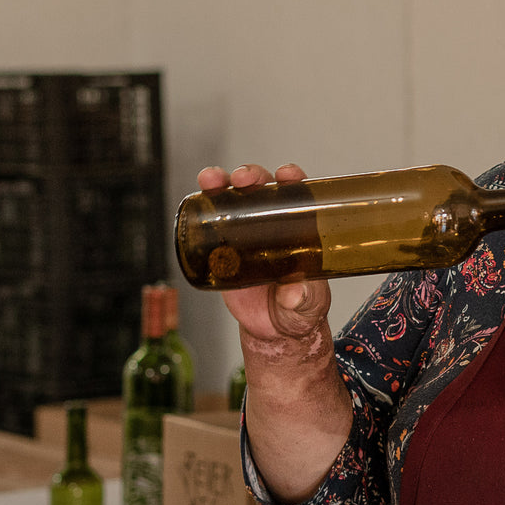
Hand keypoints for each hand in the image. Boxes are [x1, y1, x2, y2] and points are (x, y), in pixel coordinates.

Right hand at [195, 163, 331, 342]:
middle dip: (251, 175)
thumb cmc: (299, 309)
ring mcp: (245, 233)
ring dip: (221, 182)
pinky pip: (210, 222)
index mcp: (300, 229)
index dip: (292, 178)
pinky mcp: (223, 248)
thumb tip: (293, 292)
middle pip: (262, 188)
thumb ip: (304, 297)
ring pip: (232, 198)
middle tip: (244, 180)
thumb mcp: (308, 304)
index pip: (298, 194)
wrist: (273, 330)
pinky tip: (196, 198)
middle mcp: (272, 224)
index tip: (286, 175)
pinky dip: (201, 206)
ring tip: (212, 180)